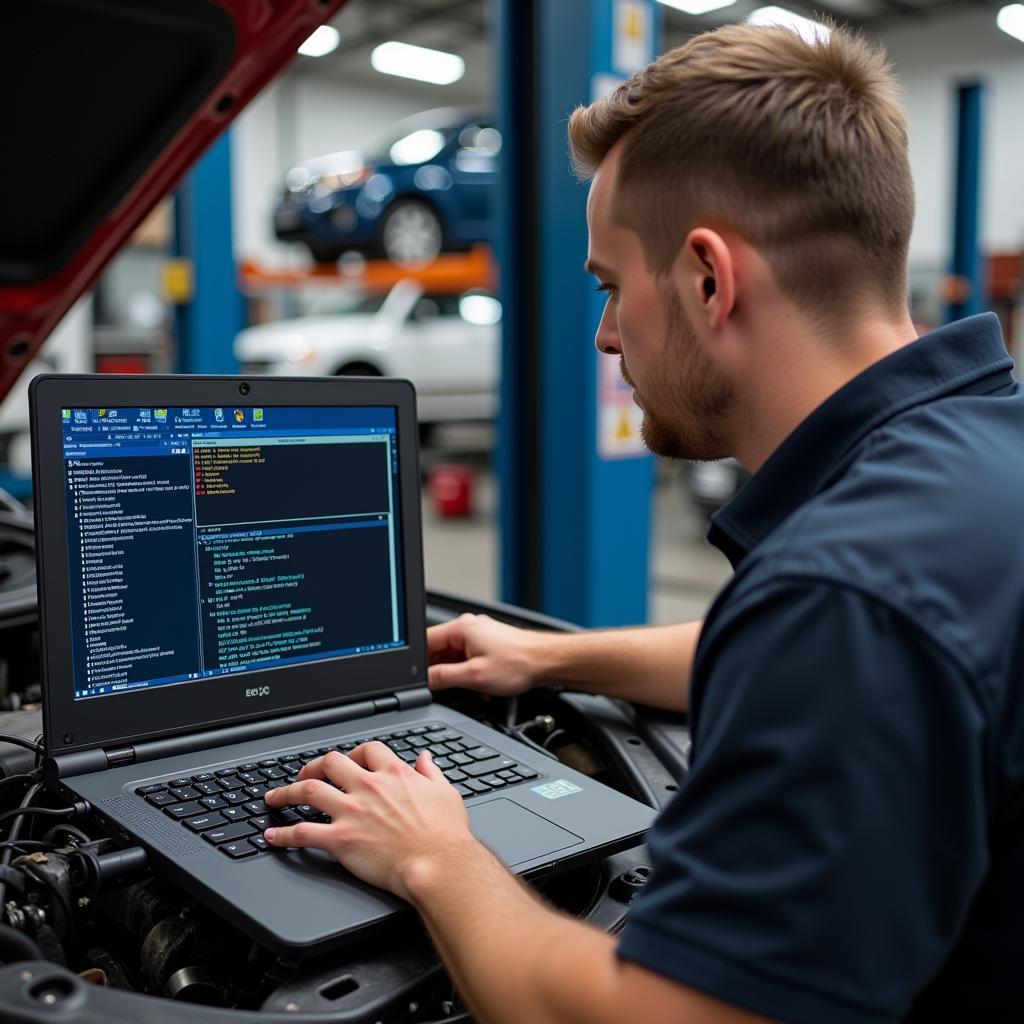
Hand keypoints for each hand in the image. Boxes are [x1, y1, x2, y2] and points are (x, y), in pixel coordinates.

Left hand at [262, 743, 473, 900]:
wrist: (438, 864)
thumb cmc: (446, 834)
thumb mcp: (446, 793)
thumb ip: (431, 772)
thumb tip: (425, 758)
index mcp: (394, 774)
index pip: (367, 750)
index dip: (354, 753)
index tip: (349, 761)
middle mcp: (368, 788)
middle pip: (331, 763)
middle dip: (313, 765)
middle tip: (305, 773)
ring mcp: (352, 812)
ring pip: (308, 791)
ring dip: (287, 792)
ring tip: (275, 797)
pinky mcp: (340, 840)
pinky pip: (303, 833)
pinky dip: (283, 835)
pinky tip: (273, 837)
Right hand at [427, 614, 545, 695]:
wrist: (548, 661)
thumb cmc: (519, 663)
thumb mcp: (474, 676)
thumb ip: (444, 677)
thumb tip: (424, 681)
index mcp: (461, 628)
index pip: (425, 642)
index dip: (418, 663)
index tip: (417, 680)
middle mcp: (469, 627)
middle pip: (439, 649)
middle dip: (441, 671)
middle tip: (446, 688)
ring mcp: (480, 634)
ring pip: (454, 656)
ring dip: (457, 674)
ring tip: (471, 687)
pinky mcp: (489, 643)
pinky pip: (468, 657)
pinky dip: (469, 672)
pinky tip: (480, 686)